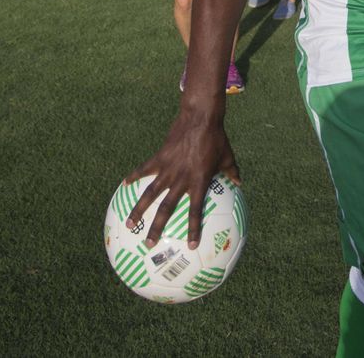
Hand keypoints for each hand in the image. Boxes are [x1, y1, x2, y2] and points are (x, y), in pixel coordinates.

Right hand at [123, 114, 240, 249]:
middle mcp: (182, 179)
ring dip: (138, 209)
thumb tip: (239, 183)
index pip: (195, 211)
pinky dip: (134, 176)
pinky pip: (144, 169)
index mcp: (199, 182)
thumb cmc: (217, 138)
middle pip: (166, 208)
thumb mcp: (228, 157)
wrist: (201, 118)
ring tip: (129, 223)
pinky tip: (124, 185)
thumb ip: (232, 172)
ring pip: (150, 194)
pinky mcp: (160, 157)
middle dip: (157, 228)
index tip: (190, 246)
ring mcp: (169, 168)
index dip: (193, 229)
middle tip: (149, 244)